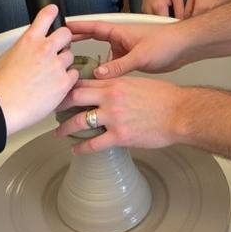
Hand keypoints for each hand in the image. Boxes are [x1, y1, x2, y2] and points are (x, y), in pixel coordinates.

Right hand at [0, 6, 78, 135]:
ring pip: (70, 56)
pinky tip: (55, 85)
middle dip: (64, 40)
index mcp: (30, 40)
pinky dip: (67, 79)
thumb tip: (29, 47)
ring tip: (51, 75)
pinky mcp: (64, 82)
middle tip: (59, 49)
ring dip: (64, 63)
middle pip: (66, 33)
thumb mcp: (8, 55)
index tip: (54, 11)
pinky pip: (74, 75)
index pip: (46, 15)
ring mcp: (57, 65)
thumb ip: (24, 47)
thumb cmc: (2, 85)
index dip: (51, 12)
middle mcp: (46, 49)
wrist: (4, 105)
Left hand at [55, 75, 184, 151]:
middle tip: (50, 108)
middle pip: (74, 97)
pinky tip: (75, 150)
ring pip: (79, 121)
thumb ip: (121, 85)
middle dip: (59, 104)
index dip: (68, 86)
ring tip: (58, 132)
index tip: (60, 91)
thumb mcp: (139, 83)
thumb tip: (110, 89)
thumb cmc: (165, 97)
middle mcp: (110, 98)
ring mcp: (113, 117)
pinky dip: (81, 148)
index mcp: (115, 83)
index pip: (84, 82)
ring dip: (65, 128)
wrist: (180, 112)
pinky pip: (93, 144)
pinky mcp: (120, 136)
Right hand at [66, 19, 192, 78]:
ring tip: (73, 69)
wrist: (184, 48)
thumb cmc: (165, 43)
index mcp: (119, 31)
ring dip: (90, 60)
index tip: (59, 28)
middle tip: (58, 47)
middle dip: (76, 42)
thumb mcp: (140, 55)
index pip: (91, 27)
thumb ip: (119, 65)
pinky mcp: (130, 59)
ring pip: (101, 54)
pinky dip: (103, 72)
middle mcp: (119, 38)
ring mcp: (124, 49)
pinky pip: (112, 65)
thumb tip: (98, 74)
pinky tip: (96, 82)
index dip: (74, 27)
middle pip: (92, 38)